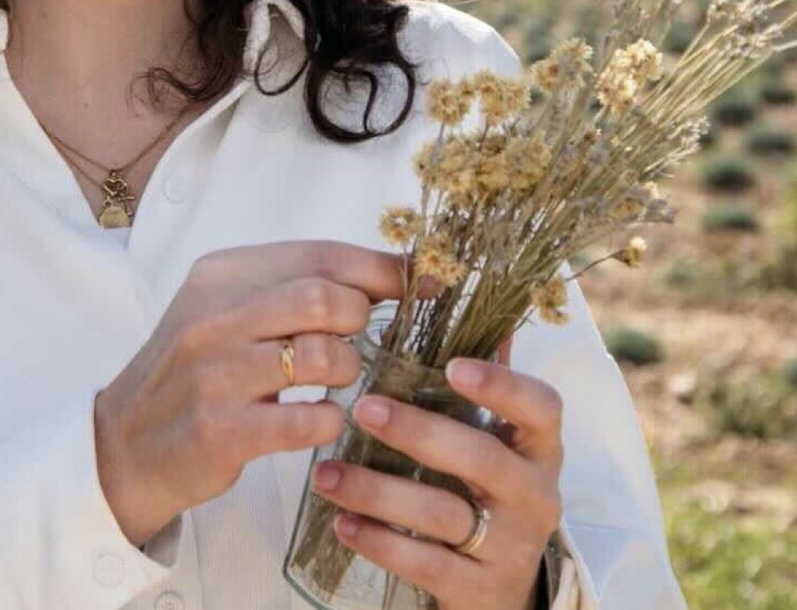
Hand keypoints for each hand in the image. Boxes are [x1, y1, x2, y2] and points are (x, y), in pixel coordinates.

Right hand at [94, 241, 410, 544]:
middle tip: (359, 338)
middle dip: (360, 319)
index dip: (382, 268)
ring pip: (321, 355)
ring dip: (348, 370)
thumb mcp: (228, 310)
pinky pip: (307, 418)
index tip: (424, 282)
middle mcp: (214, 315)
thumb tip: (390, 272)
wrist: (127, 440)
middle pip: (324, 297)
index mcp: (221, 274)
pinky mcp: (222, 430)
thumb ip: (291, 287)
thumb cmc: (196, 369)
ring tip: (338, 378)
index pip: (320, 254)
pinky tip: (320, 418)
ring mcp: (215, 373)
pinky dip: (330, 418)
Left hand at [311, 358, 562, 609]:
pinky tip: (342, 521)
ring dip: (377, 490)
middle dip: (418, 431)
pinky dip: (379, 541)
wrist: (497, 586)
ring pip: (444, 513)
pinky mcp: (481, 592)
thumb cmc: (482, 484)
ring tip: (325, 472)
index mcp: (538, 445)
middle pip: (482, 458)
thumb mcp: (488, 433)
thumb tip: (445, 286)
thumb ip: (474, 372)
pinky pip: (426, 565)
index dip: (502, 384)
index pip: (541, 406)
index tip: (452, 365)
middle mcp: (535, 494)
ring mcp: (511, 546)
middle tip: (361, 408)